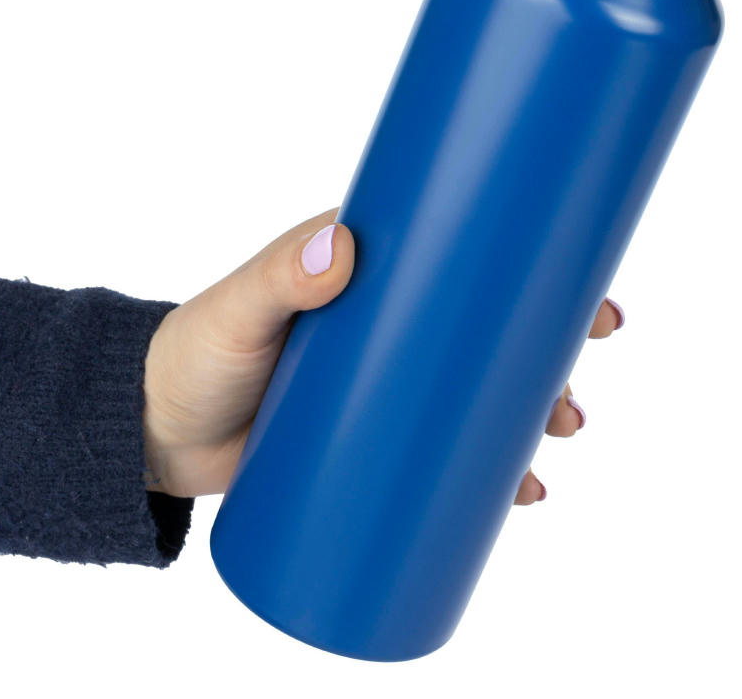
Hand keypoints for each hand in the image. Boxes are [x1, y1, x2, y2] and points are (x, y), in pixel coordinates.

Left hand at [143, 208, 624, 499]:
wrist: (158, 431)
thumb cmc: (198, 352)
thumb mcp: (241, 309)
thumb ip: (282, 275)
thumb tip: (343, 250)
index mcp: (379, 273)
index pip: (468, 258)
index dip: (531, 268)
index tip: (584, 286)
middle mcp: (398, 324)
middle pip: (491, 329)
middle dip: (550, 345)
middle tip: (583, 364)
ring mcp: (392, 383)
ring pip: (481, 391)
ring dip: (534, 409)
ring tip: (559, 434)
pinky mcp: (378, 436)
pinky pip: (448, 451)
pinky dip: (489, 469)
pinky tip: (522, 490)